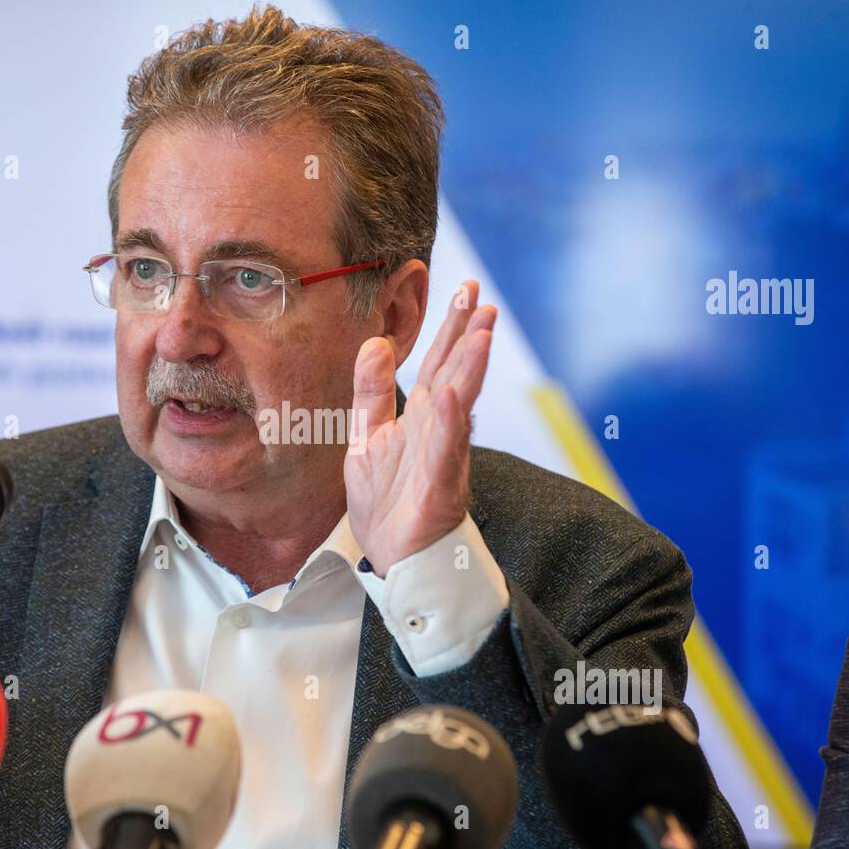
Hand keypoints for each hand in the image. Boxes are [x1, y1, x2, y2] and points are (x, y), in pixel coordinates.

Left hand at [345, 280, 495, 574]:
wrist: (395, 558)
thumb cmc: (389, 503)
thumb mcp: (367, 437)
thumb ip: (372, 393)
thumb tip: (375, 343)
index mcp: (422, 419)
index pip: (440, 364)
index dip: (451, 328)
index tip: (463, 290)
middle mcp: (439, 432)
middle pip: (456, 375)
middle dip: (469, 337)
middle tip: (481, 298)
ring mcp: (443, 458)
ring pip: (459, 407)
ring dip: (471, 370)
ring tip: (481, 334)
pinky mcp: (439, 488)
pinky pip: (445, 452)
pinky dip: (449, 425)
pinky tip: (451, 398)